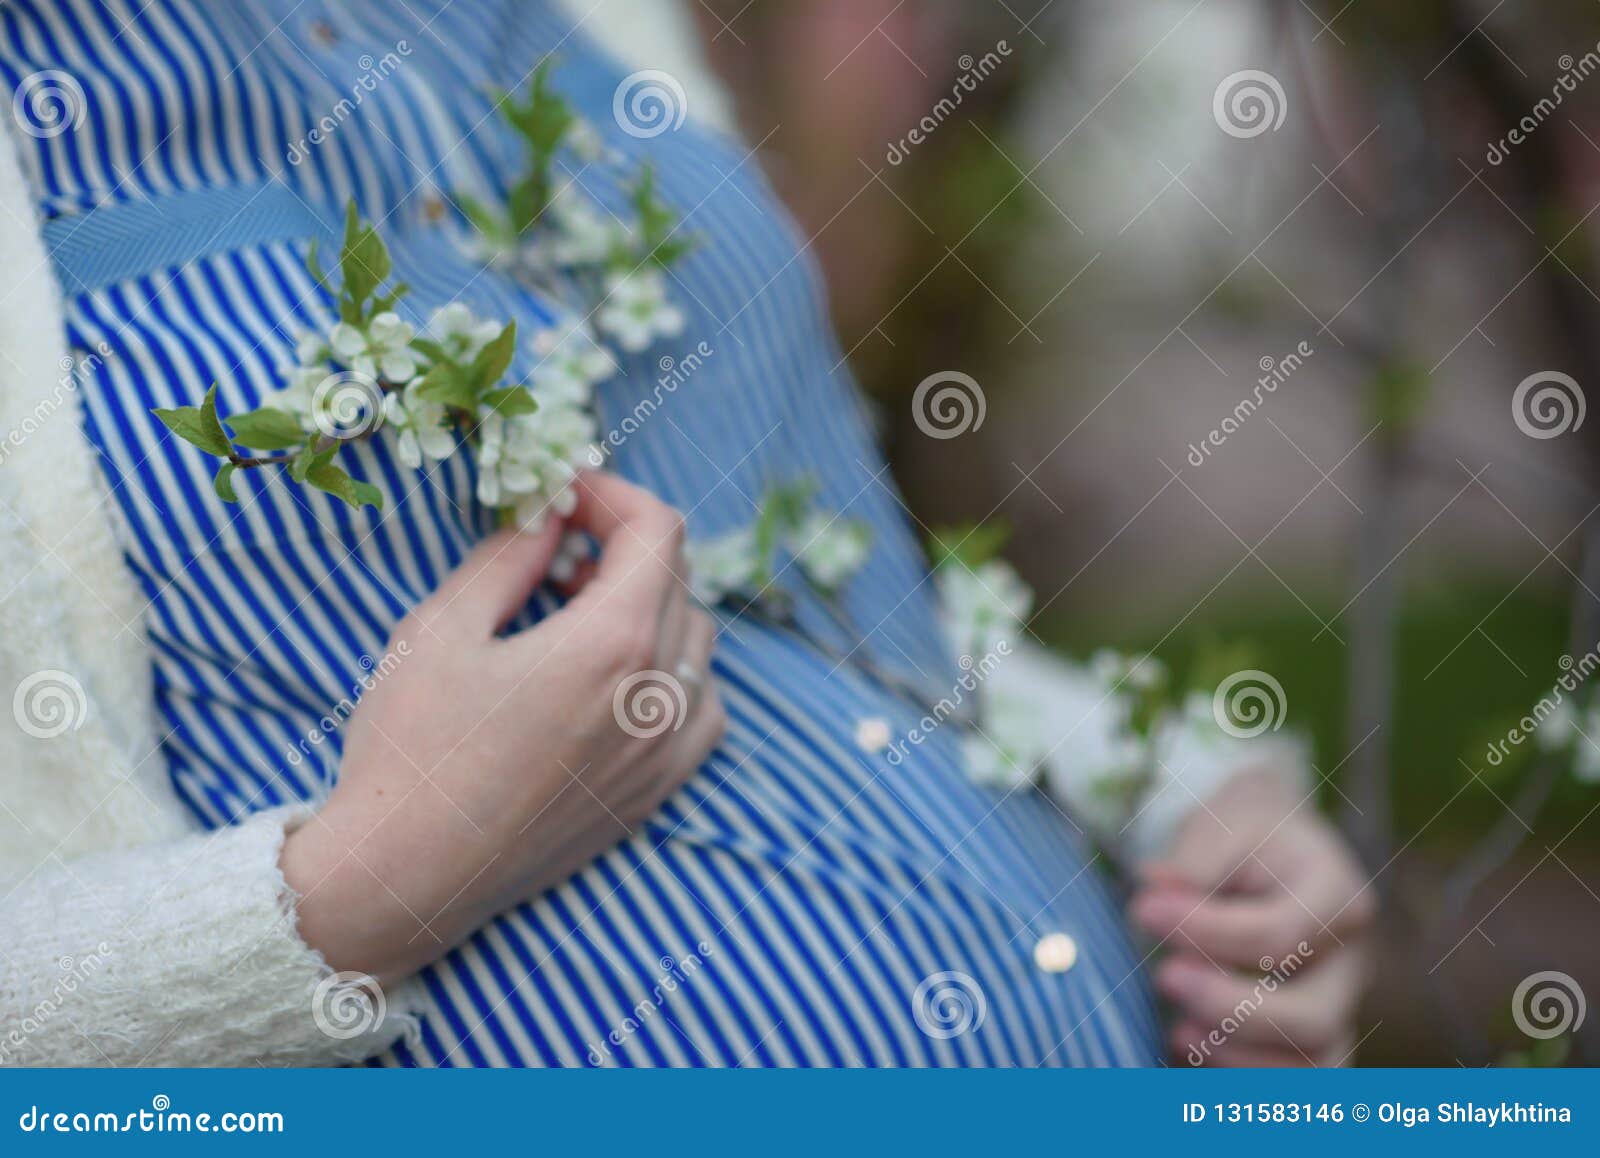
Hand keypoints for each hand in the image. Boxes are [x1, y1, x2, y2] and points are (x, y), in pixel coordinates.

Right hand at [281, 472, 724, 982]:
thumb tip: (549, 513)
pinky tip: (613, 679)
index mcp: (612, 645)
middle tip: (555, 551)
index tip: (564, 496)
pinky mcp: (655, 793)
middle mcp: (658, 697)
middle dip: (622, 546)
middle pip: (679, 579)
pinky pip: (701, 708)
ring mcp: (664, 752)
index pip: (658, 531)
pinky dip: (673, 674)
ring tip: (575, 612)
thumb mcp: (441, 627)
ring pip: (696, 641)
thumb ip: (509, 556)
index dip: (611, 494)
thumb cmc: (411, 750)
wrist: (407, 876)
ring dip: (650, 606)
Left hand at [1129, 766, 1374, 1066]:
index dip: (1206, 931)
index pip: (1279, 935)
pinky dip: (1241, 1078)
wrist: (1268, 846)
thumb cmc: (1243, 836)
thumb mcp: (1223, 822)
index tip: (1143, 908)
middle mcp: (1352, 961)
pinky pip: (1294, 1084)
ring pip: (1313, 1067)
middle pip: (1312, 1019)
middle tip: (1164, 977)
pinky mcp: (1312, 1036)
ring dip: (1238, 1060)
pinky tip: (1184, 1044)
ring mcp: (1339, 1005)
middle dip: (1231, 1009)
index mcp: (1340, 897)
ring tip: (1176, 1030)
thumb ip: (1195, 858)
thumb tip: (1155, 887)